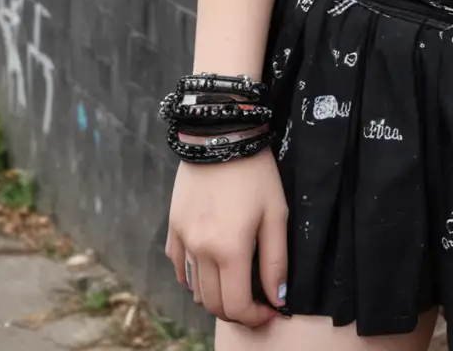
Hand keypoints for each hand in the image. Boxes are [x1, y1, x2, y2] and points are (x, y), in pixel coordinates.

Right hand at [165, 149, 288, 325]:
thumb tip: (278, 299)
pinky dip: (195, 278)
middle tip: (256, 301)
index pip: (236, 307)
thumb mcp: (276, 213)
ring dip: (217, 296)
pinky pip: (180, 268)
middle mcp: (201, 251)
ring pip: (196, 290)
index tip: (270, 310)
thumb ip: (276, 261)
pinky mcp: (174, 228)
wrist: (220, 135)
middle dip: (237, 311)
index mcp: (229, 250)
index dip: (255, 317)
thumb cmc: (255, 173)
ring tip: (236, 283)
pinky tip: (211, 268)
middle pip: (214, 304)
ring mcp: (183, 241)